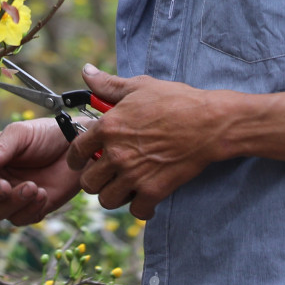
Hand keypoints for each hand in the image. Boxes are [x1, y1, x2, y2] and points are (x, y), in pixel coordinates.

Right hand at [0, 118, 80, 225]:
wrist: (79, 147)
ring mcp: (11, 196)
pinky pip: (20, 220)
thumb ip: (1, 149)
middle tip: (5, 186)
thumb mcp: (22, 134)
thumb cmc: (47, 134)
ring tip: (33, 186)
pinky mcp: (30, 209)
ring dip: (12, 203)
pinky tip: (43, 193)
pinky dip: (29, 210)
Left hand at [66, 64, 228, 220]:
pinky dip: (140, 209)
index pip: (76, 151)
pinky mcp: (154, 190)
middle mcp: (117, 153)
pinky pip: (136, 212)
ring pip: (107, 200)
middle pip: (88, 183)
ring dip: (114, 195)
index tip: (81, 162)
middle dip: (95, 180)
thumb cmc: (176, 101)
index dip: (76, 159)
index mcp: (109, 127)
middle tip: (106, 176)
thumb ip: (108, 85)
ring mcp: (134, 174)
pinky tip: (145, 199)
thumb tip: (87, 72)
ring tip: (123, 187)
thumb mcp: (139, 86)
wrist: (208, 122)